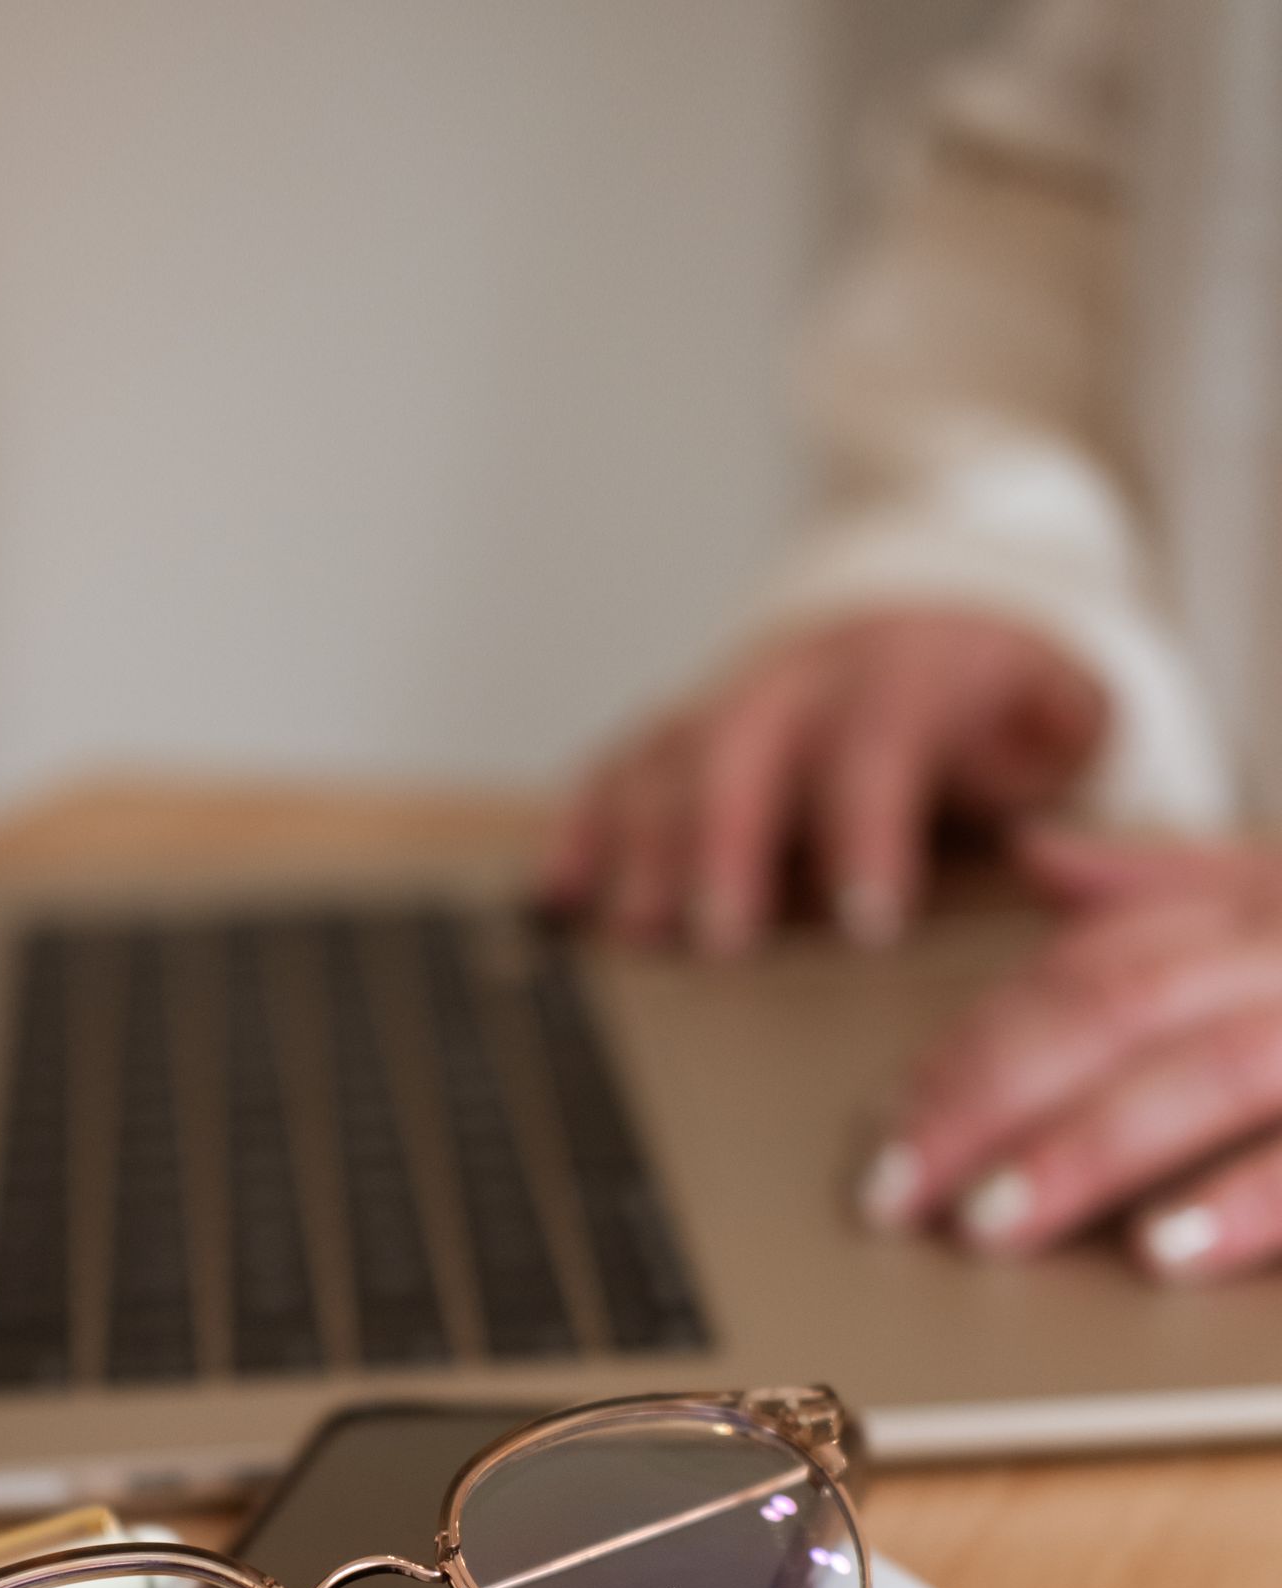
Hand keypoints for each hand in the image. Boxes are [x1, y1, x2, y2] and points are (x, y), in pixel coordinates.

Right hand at [540, 610, 1108, 954]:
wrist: (926, 619)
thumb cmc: (987, 706)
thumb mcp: (1058, 713)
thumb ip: (1052, 758)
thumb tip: (1035, 831)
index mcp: (901, 670)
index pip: (877, 742)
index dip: (867, 831)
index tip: (865, 919)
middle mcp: (799, 677)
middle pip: (743, 747)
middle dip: (725, 845)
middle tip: (720, 939)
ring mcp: (727, 698)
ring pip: (668, 757)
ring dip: (645, 847)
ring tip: (639, 935)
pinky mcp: (676, 730)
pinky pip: (615, 767)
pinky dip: (582, 828)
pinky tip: (559, 895)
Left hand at [860, 829, 1281, 1278]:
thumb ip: (1167, 890)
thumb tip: (1034, 852)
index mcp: (1259, 912)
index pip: (1086, 969)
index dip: (973, 1046)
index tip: (886, 1123)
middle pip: (1122, 1007)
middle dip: (993, 1097)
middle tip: (899, 1189)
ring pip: (1210, 1071)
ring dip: (1086, 1150)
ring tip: (990, 1224)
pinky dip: (1243, 1203)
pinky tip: (1160, 1251)